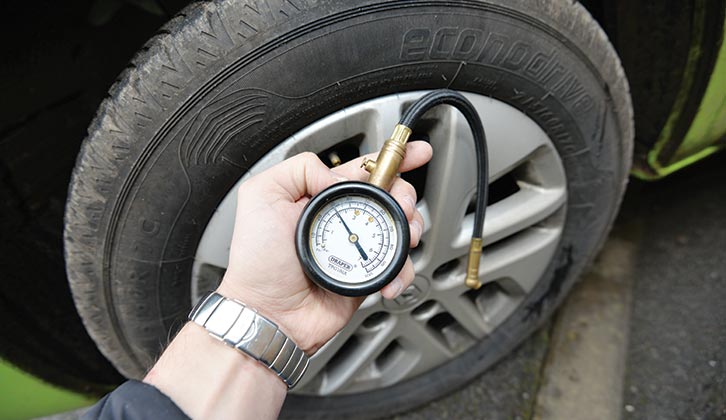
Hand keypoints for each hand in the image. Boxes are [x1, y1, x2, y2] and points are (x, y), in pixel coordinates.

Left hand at [217, 142, 431, 353]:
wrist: (267, 311)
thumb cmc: (256, 261)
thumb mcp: (261, 194)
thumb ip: (299, 169)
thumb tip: (338, 175)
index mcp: (321, 197)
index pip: (362, 171)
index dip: (392, 159)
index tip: (416, 153)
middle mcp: (342, 220)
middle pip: (390, 196)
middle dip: (405, 196)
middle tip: (402, 206)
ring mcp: (357, 249)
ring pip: (400, 229)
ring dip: (410, 230)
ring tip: (401, 239)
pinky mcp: (366, 277)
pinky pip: (398, 268)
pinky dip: (401, 270)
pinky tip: (388, 276)